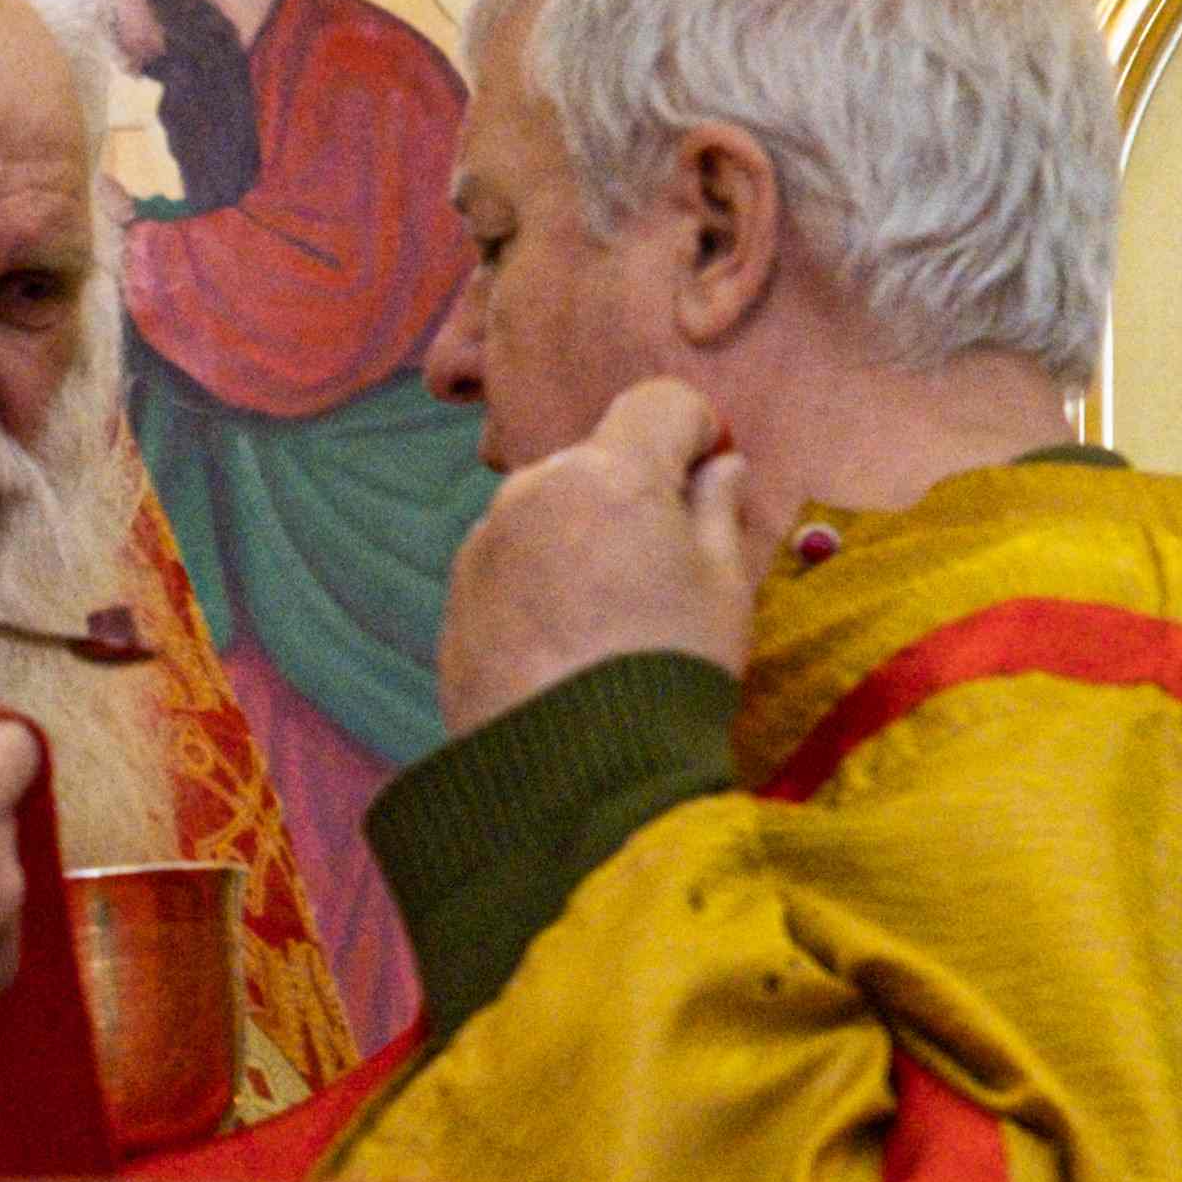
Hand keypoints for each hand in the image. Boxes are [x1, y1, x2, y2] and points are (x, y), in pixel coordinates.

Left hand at [435, 382, 758, 732]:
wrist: (573, 778)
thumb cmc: (668, 672)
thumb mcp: (724, 589)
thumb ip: (719, 511)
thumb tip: (722, 467)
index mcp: (609, 473)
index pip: (659, 403)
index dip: (697, 433)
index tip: (712, 479)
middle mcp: (533, 491)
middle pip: (599, 460)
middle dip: (636, 494)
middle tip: (667, 571)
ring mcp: (485, 544)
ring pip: (550, 513)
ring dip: (583, 540)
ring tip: (614, 625)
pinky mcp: (457, 598)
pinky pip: (512, 565)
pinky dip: (542, 586)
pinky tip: (569, 650)